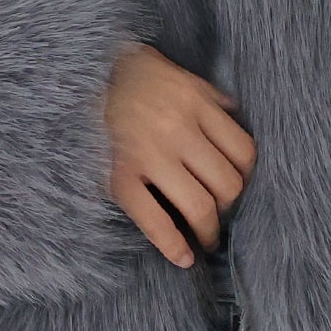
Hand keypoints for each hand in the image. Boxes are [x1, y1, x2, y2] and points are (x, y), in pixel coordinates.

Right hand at [101, 43, 255, 266]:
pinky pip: (153, 220)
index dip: (247, 176)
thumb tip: (237, 123)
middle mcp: (178, 130)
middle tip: (222, 213)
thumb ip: (213, 103)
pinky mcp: (119, 176)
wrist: (83, 72)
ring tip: (206, 237)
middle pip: (227, 184)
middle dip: (230, 207)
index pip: (243, 152)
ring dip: (209, 230)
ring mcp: (149, 155)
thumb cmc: (138, 77)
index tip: (237, 186)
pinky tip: (183, 258)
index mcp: (197, 104)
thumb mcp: (184, 79)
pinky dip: (172, 245)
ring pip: (200, 206)